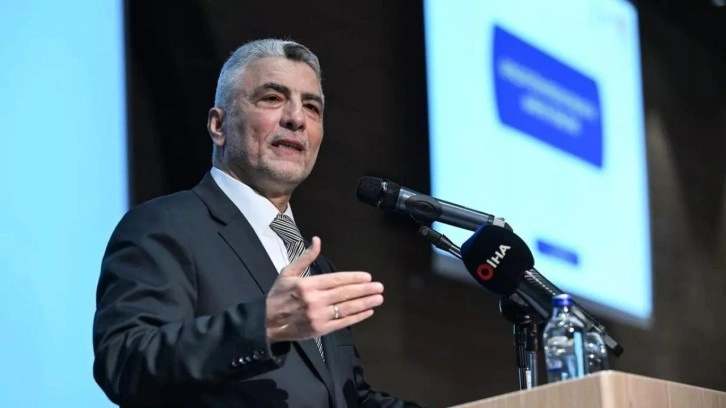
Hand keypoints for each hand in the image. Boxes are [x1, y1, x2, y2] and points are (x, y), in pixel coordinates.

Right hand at [265, 237, 383, 342]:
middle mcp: (315, 300)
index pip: (336, 280)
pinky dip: (356, 317)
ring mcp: (318, 316)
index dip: (354, 278)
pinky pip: (342, 323)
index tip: (367, 277)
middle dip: (364, 290)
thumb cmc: (278, 295)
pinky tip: (367, 312)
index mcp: (308, 285)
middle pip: (345, 294)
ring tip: (378, 298)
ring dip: (365, 303)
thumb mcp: (288, 272)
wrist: (266, 322)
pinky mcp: (320, 330)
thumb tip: (317, 240)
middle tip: (379, 287)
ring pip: (346, 308)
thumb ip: (306, 258)